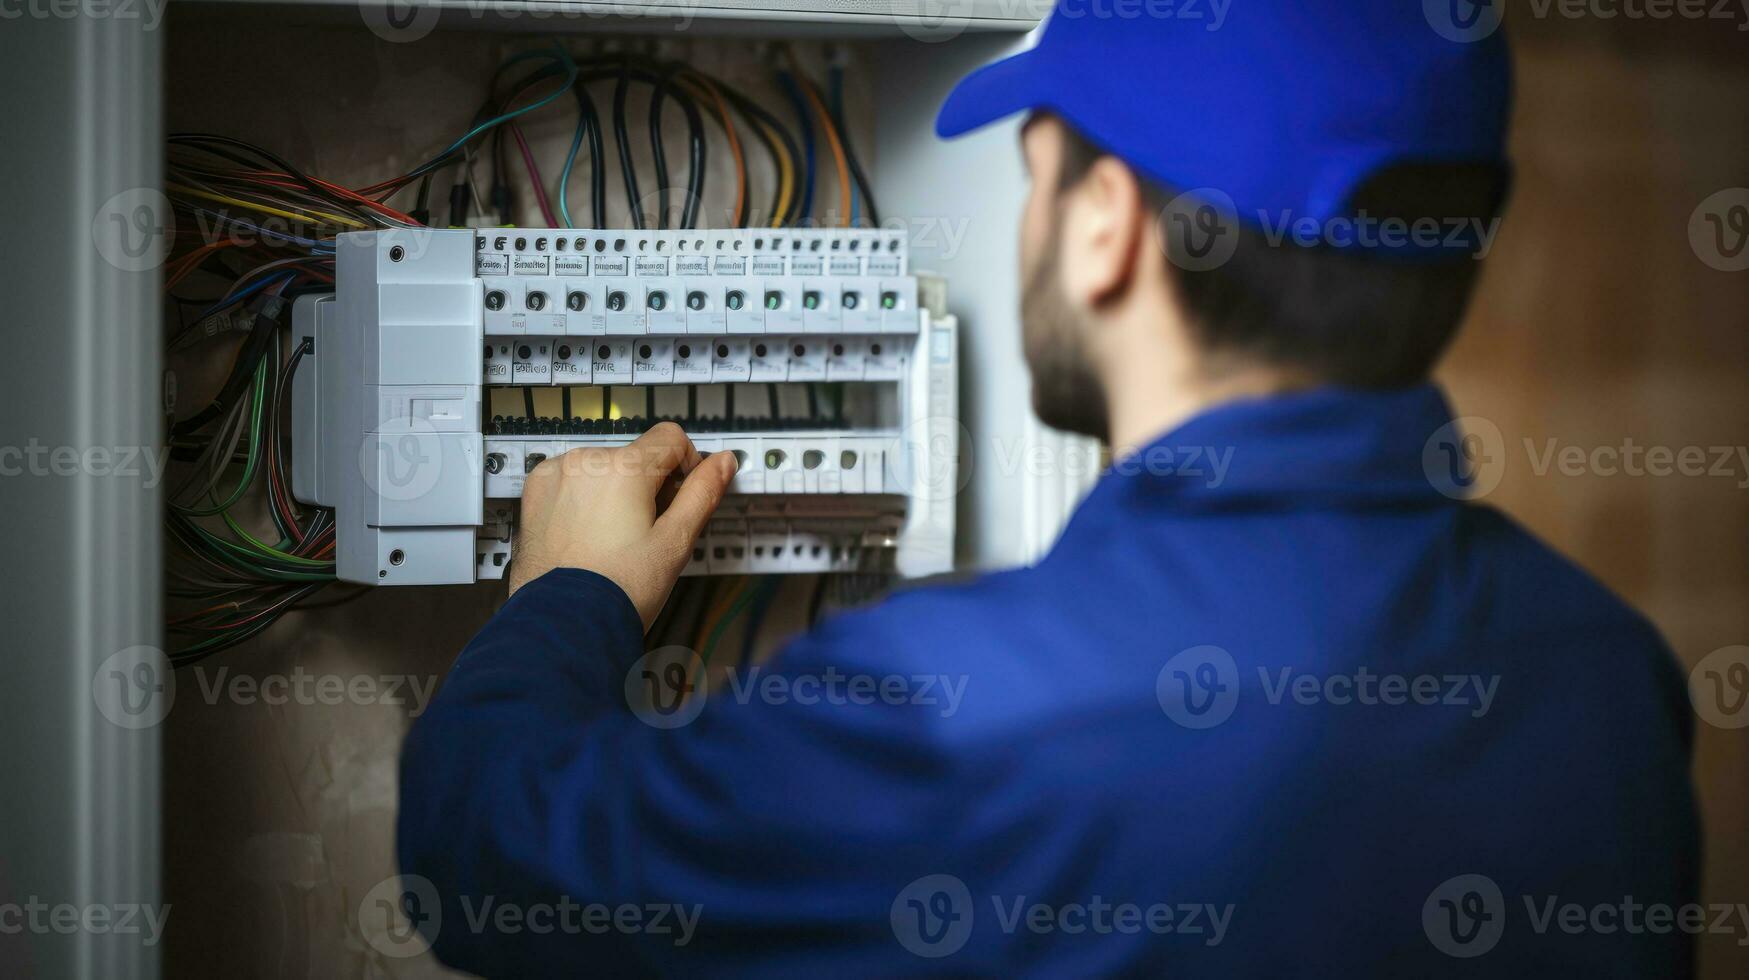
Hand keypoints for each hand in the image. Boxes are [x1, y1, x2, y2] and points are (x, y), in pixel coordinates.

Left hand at [509, 422, 738, 630]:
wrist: (564, 623)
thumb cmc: (620, 590)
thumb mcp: (675, 542)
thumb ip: (702, 493)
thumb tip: (723, 461)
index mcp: (624, 468)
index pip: (671, 438)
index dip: (686, 466)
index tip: (679, 501)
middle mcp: (585, 462)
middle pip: (637, 455)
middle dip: (648, 486)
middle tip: (647, 534)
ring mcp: (556, 476)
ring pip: (604, 468)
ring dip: (615, 491)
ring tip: (614, 540)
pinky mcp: (536, 493)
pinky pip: (572, 480)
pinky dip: (584, 499)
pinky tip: (588, 535)